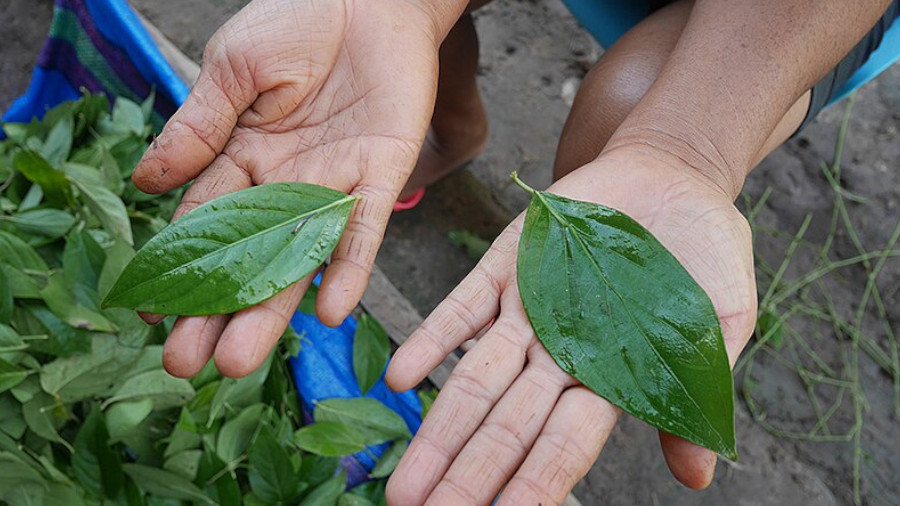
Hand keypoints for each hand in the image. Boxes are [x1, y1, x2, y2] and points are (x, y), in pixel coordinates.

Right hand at [132, 0, 442, 376]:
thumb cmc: (298, 21)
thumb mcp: (234, 68)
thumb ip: (199, 126)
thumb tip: (147, 181)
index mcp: (242, 159)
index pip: (203, 227)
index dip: (181, 272)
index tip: (154, 317)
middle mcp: (286, 185)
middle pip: (249, 260)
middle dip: (220, 312)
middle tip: (191, 366)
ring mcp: (334, 185)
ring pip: (301, 258)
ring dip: (274, 308)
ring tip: (243, 361)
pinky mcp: (382, 175)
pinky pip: (364, 230)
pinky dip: (349, 267)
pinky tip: (330, 311)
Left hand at [385, 147, 757, 503]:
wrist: (673, 177)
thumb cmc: (704, 257)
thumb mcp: (719, 327)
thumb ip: (696, 395)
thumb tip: (696, 478)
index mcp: (611, 381)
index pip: (562, 449)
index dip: (529, 489)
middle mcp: (557, 357)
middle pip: (505, 427)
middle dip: (466, 477)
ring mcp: (526, 313)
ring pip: (474, 381)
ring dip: (437, 430)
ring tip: (403, 485)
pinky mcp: (505, 266)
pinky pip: (461, 309)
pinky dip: (432, 340)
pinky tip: (401, 379)